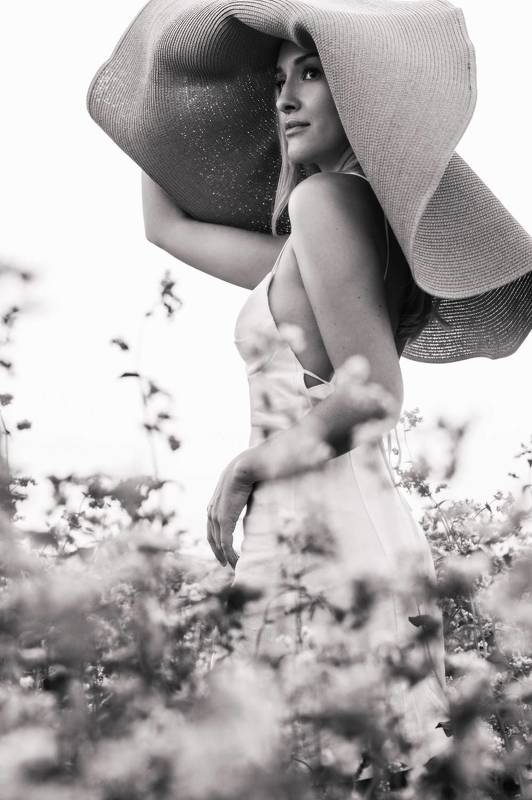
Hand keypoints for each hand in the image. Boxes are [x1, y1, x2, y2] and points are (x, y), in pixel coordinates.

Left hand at [206, 452, 255, 568]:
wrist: (244, 467)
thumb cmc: (246, 472)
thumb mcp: (241, 488)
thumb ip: (242, 498)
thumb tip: (251, 499)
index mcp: (213, 504)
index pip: (211, 528)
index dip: (217, 542)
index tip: (223, 551)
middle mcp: (211, 512)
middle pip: (212, 539)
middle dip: (218, 553)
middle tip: (226, 564)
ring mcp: (216, 516)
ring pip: (219, 544)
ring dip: (226, 557)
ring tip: (234, 566)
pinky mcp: (224, 520)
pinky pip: (226, 543)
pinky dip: (230, 555)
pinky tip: (236, 562)